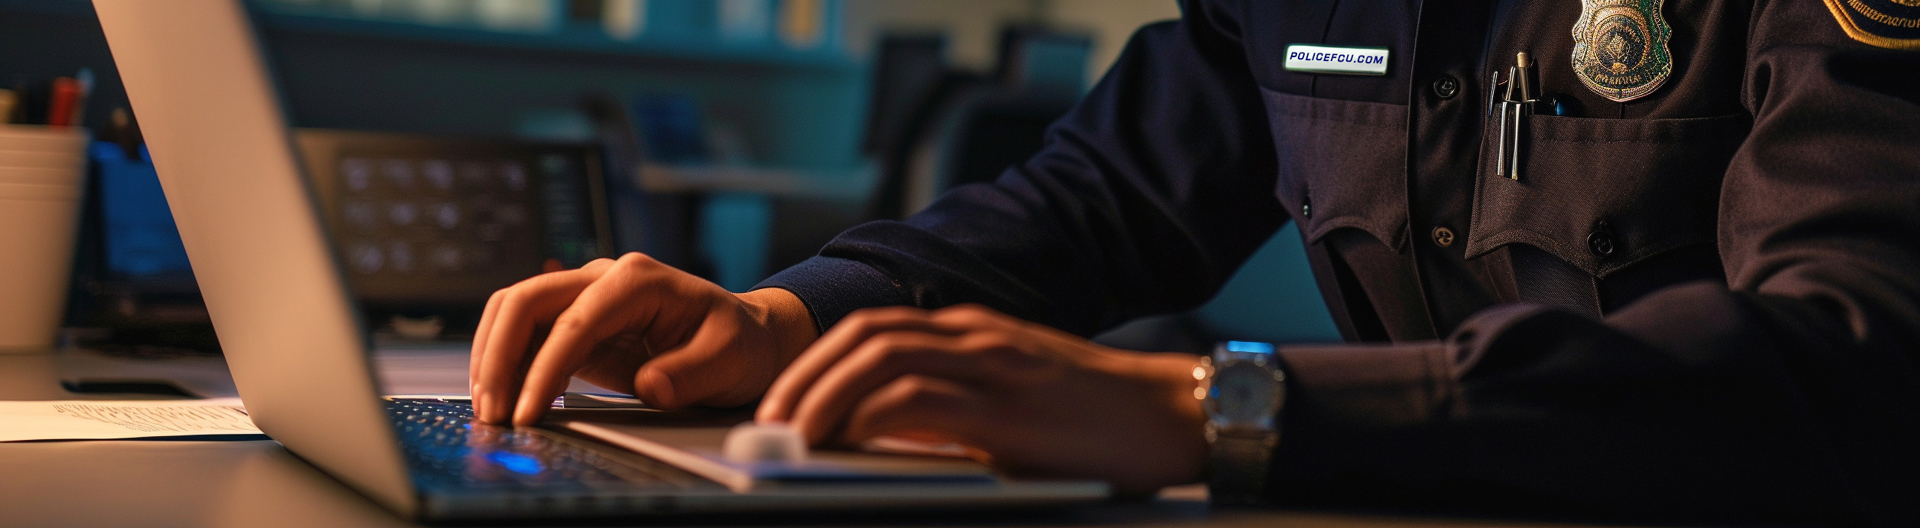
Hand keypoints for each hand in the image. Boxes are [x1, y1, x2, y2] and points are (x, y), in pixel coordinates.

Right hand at [469, 253, 816, 424]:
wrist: (747, 337)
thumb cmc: (740, 342)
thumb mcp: (729, 358)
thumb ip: (689, 372)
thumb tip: (650, 386)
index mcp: (638, 279)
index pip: (573, 321)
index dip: (542, 368)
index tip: (528, 411)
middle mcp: (604, 279)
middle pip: (525, 302)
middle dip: (499, 357)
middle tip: (494, 412)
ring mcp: (587, 298)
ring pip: (516, 314)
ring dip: (495, 360)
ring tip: (492, 411)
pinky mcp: (579, 325)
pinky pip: (530, 336)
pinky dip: (511, 366)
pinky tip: (512, 401)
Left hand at [755, 304, 1207, 493]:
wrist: (1172, 415)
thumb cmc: (1095, 420)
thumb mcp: (1011, 404)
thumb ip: (953, 410)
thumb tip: (881, 440)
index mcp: (971, 332)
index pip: (873, 329)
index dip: (817, 361)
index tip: (784, 402)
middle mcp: (975, 335)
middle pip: (864, 334)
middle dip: (806, 375)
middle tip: (772, 421)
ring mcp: (992, 363)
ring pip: (881, 355)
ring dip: (826, 393)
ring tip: (797, 433)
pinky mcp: (1008, 404)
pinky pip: (920, 396)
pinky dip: (872, 416)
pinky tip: (851, 441)